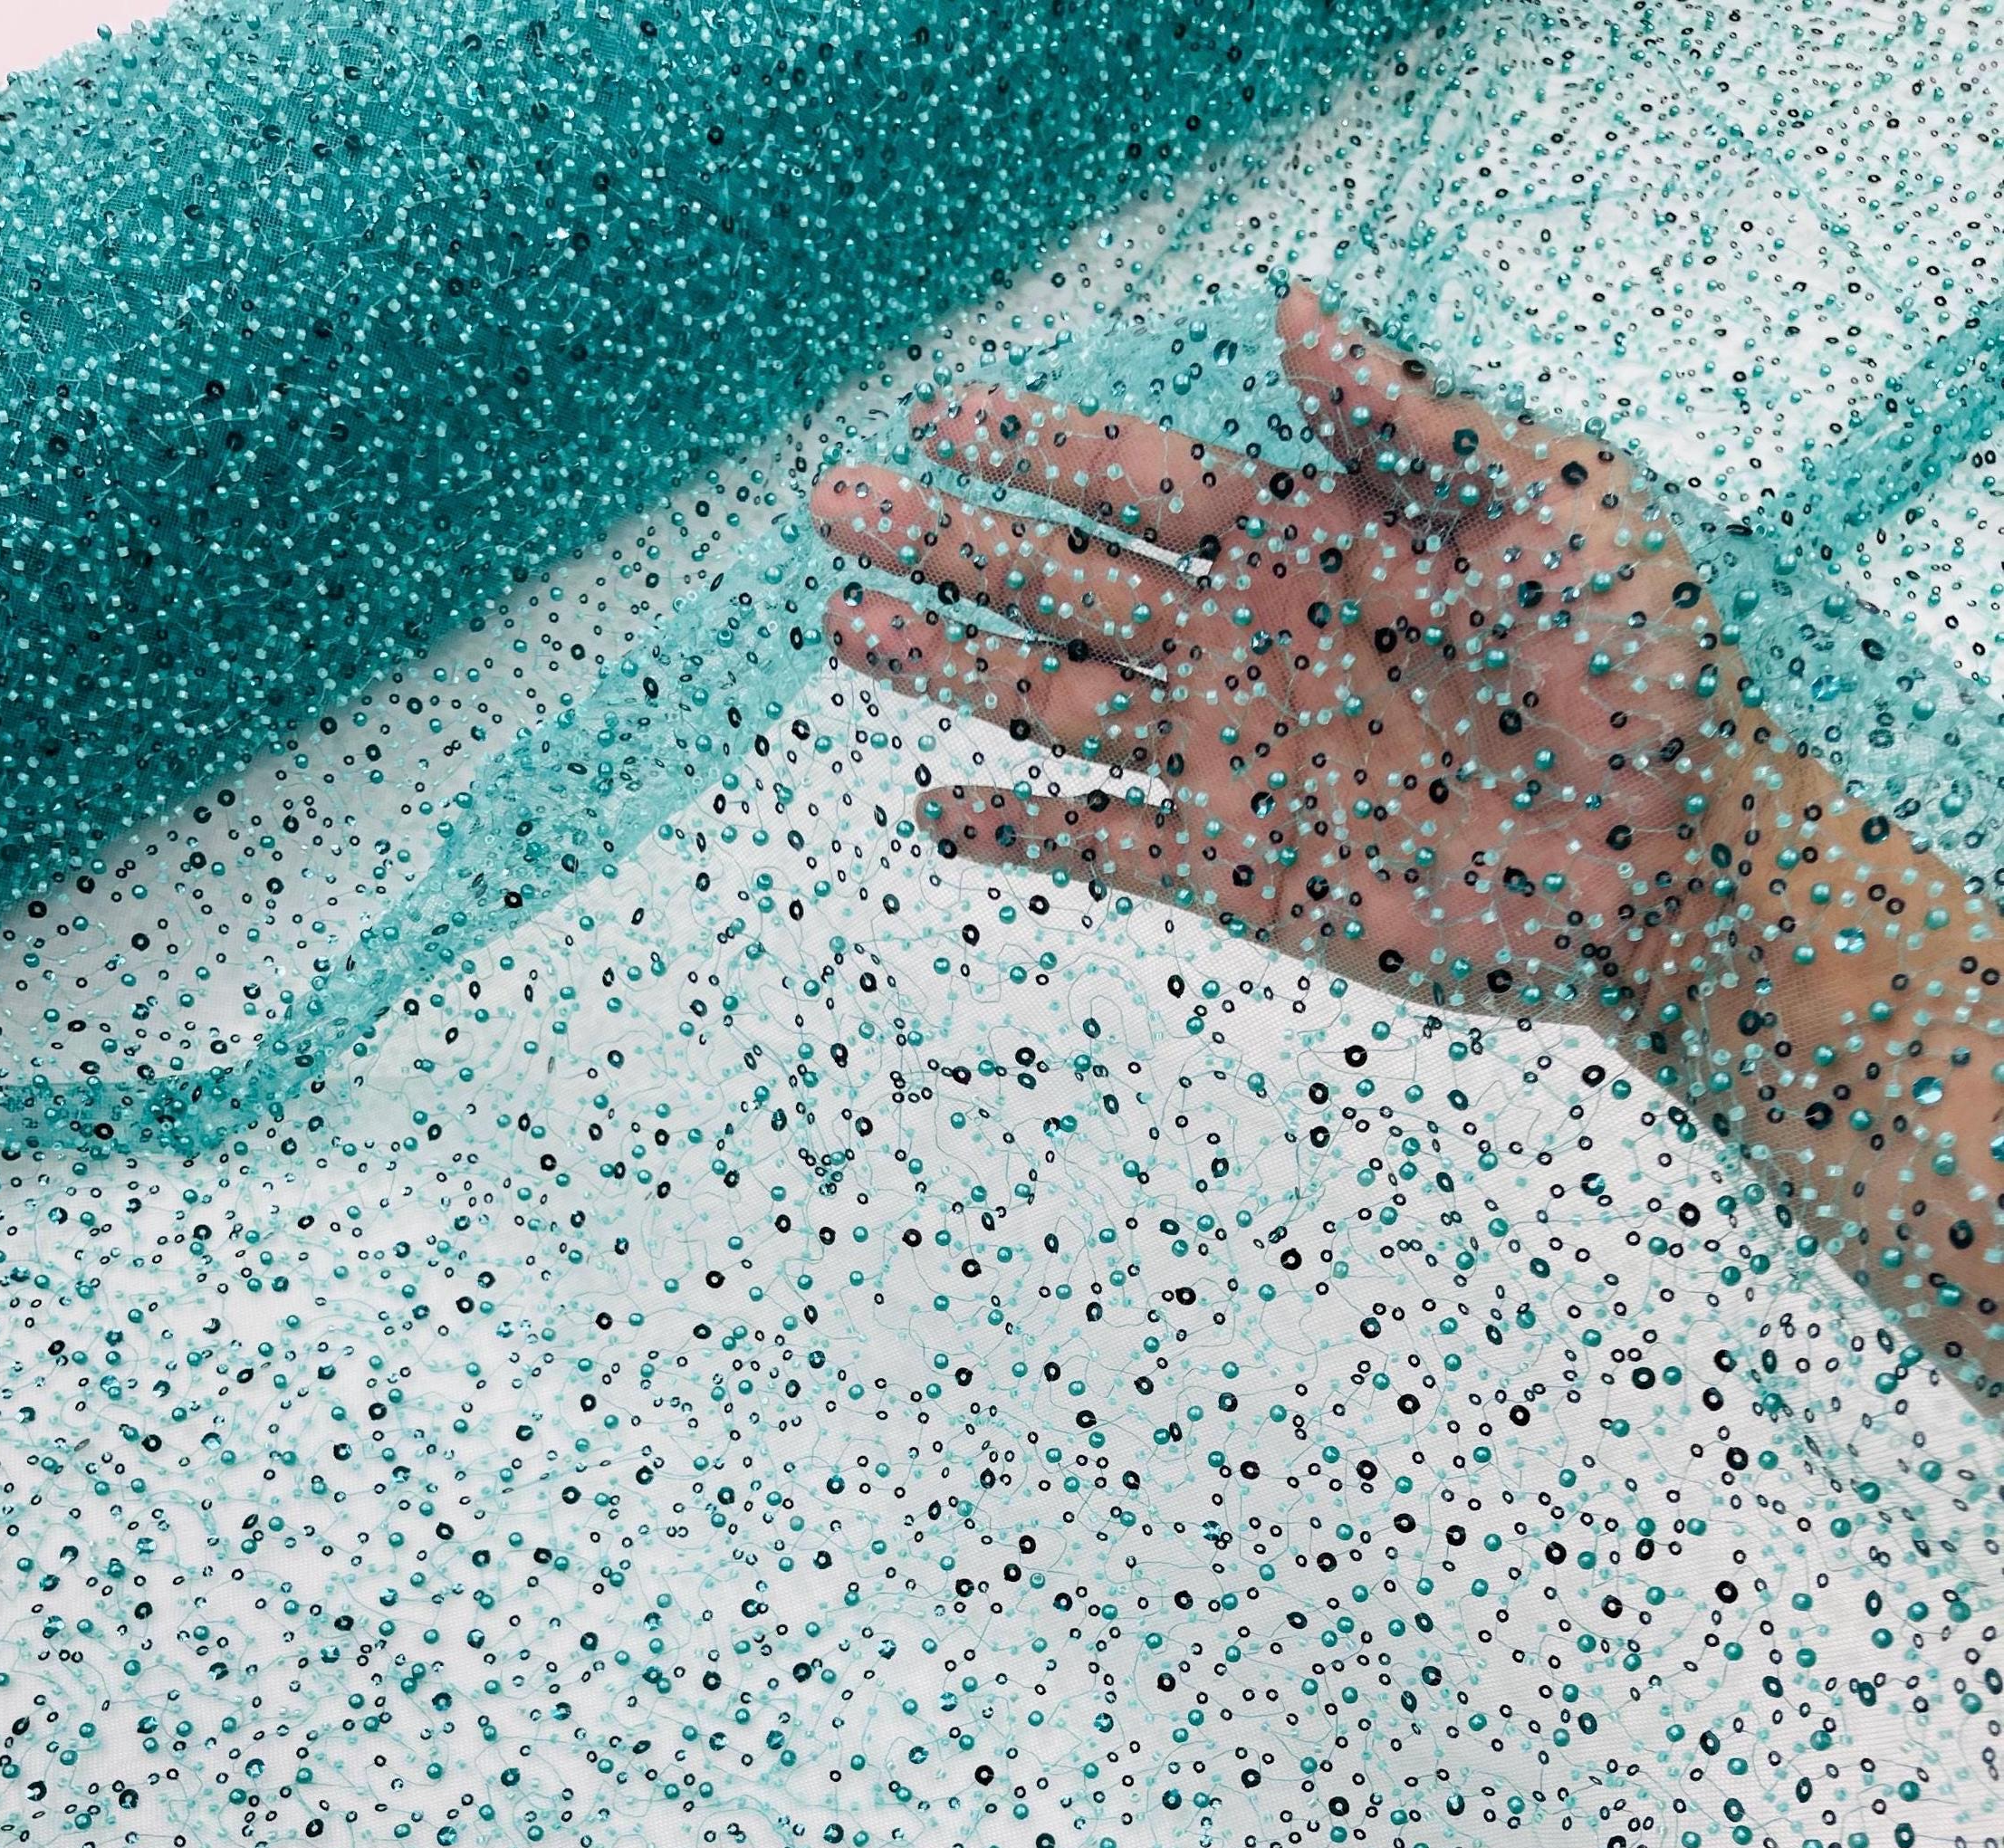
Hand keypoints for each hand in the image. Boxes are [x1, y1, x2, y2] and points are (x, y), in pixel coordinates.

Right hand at [814, 282, 1767, 1029]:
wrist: (1677, 864)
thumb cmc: (1644, 669)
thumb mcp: (1552, 506)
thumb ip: (1415, 421)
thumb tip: (1295, 307)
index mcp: (1318, 542)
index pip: (1144, 480)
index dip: (1040, 445)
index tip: (940, 414)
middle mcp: (1256, 646)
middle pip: (1068, 580)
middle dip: (952, 543)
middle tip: (837, 501)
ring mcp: (1241, 761)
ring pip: (1059, 702)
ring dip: (952, 669)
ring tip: (845, 627)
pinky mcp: (1246, 874)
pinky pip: (1106, 845)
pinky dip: (1020, 834)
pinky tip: (936, 815)